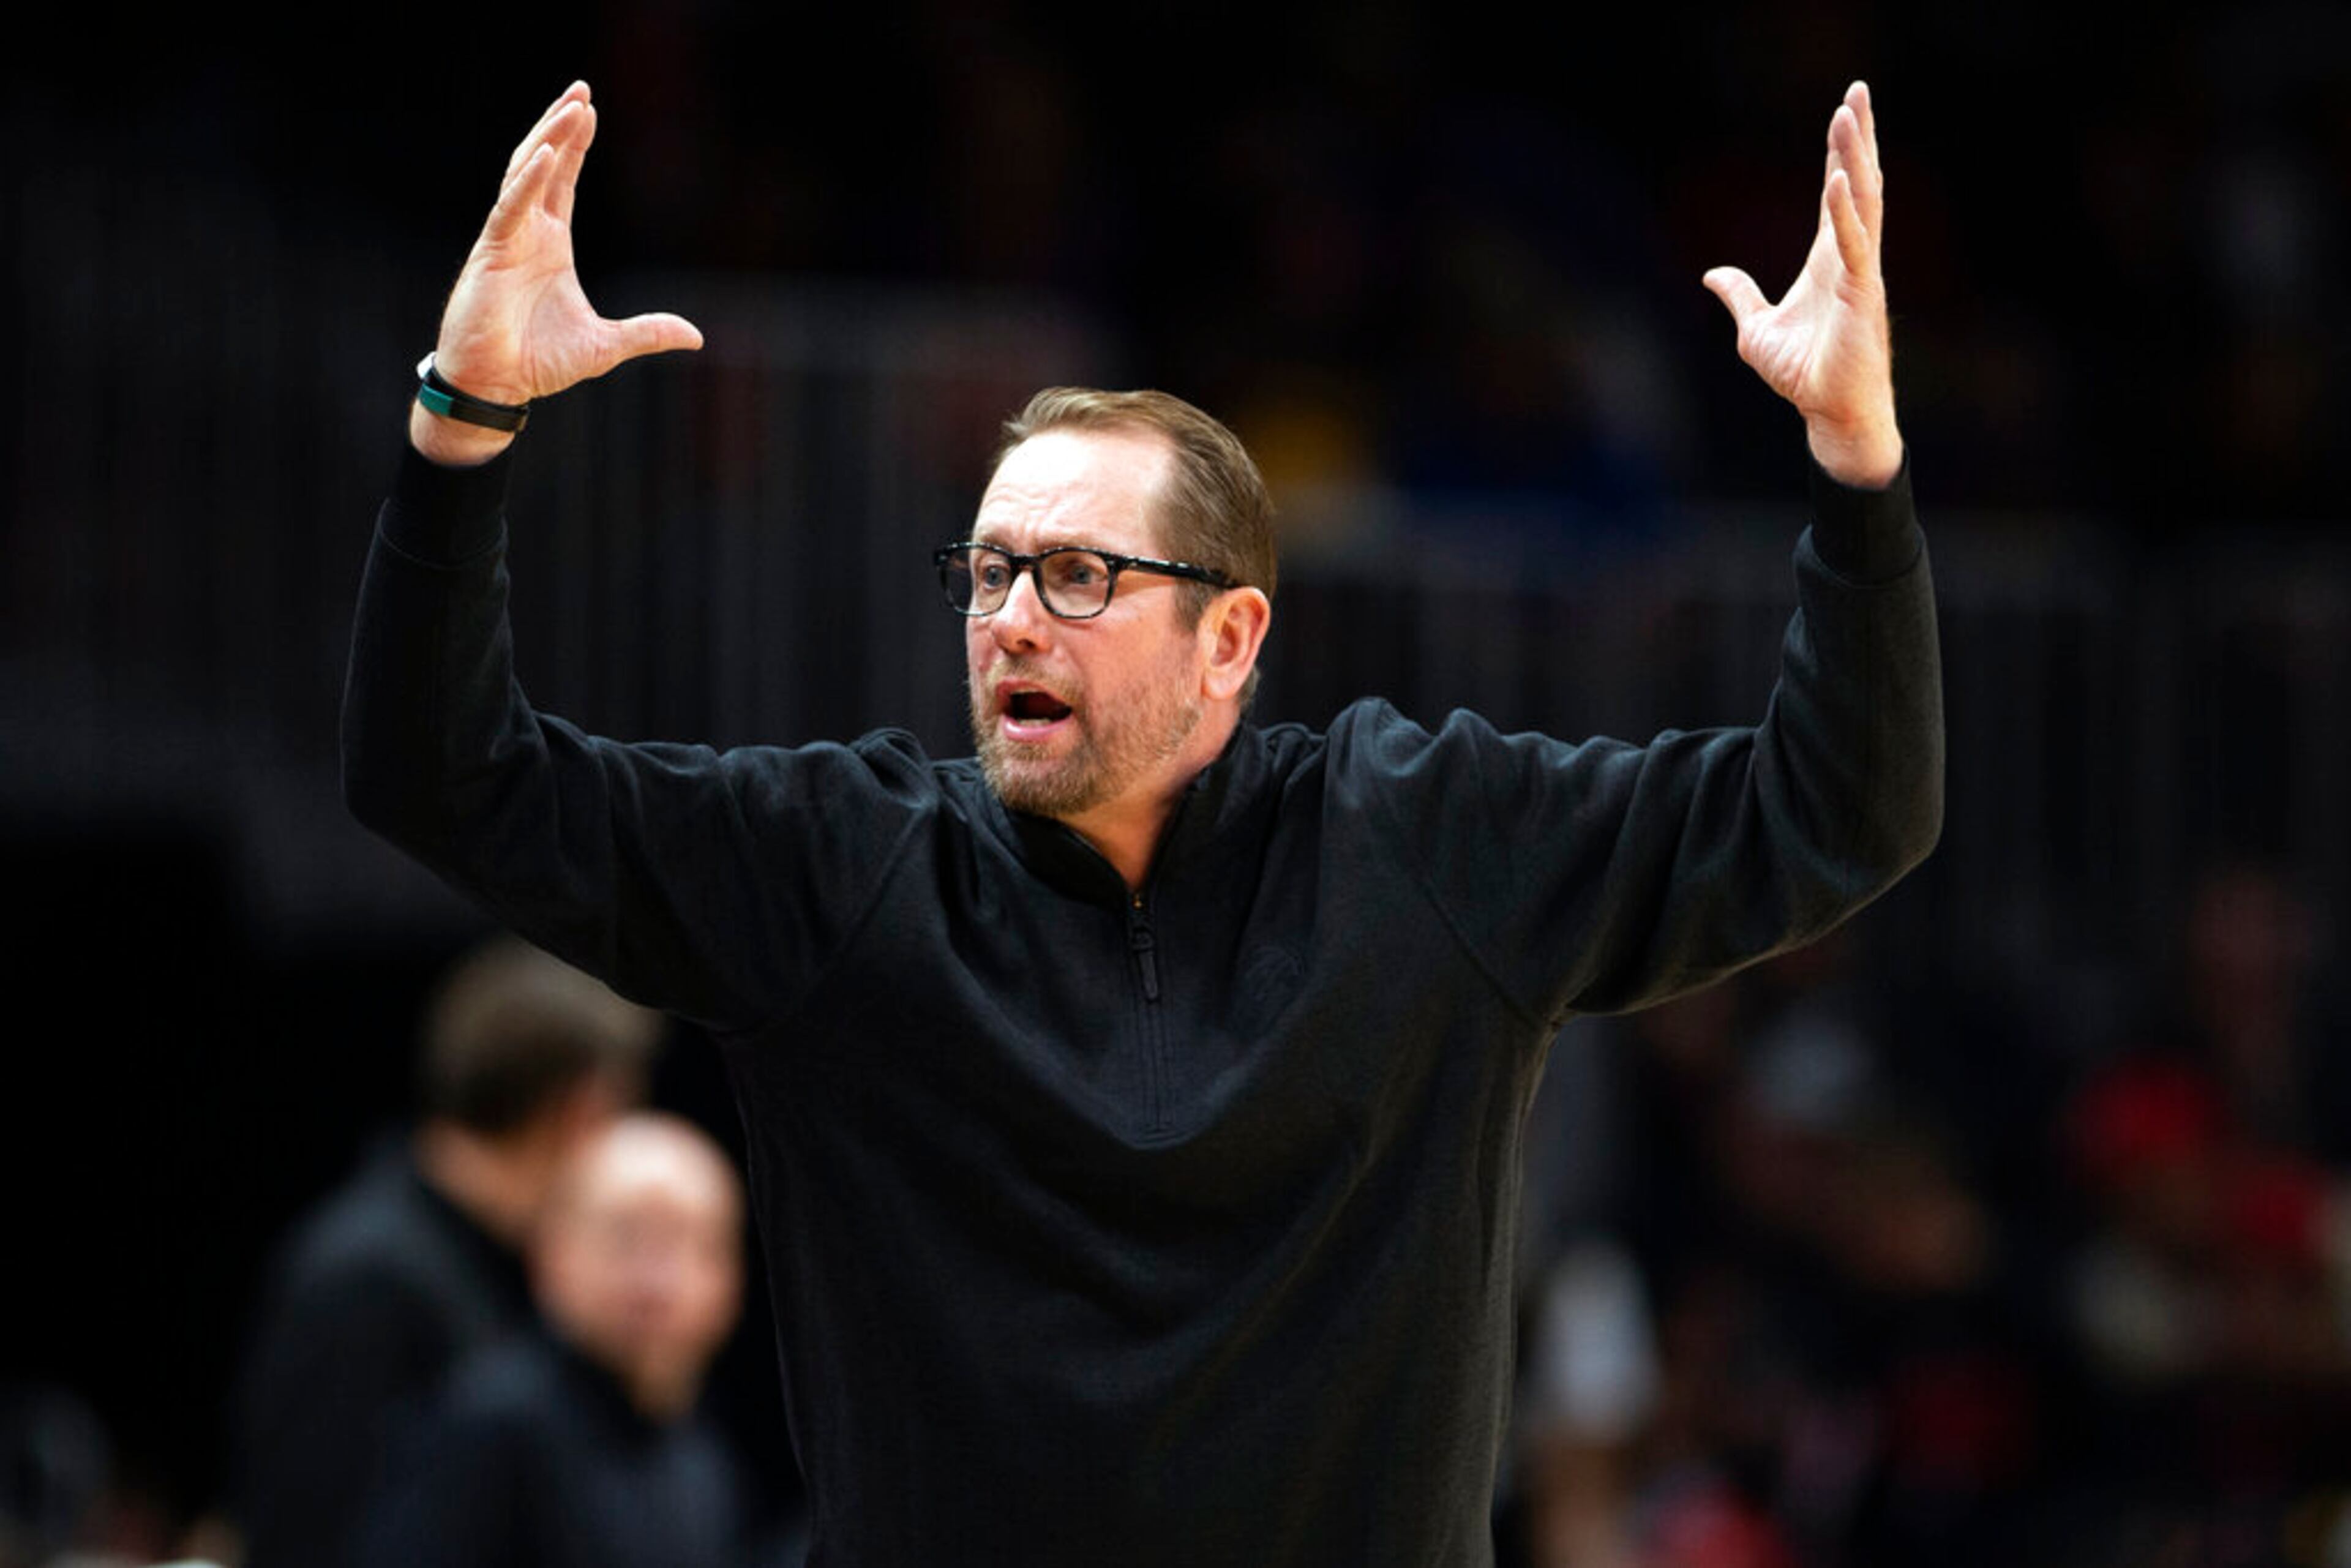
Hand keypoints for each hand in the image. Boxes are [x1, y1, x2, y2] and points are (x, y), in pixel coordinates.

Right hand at [411, 82, 702, 464]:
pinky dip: (528, 181)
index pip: (563, 181)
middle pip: (543, 164)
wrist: (499, 386)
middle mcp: (527, 232)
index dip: (575, 145)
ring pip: (525, 174)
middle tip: (582, 89)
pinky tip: (547, 154)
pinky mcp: (491, 253)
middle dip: (561, 125)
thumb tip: (696, 336)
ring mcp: (507, 238)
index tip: (590, 110)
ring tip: (571, 106)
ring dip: (548, 139)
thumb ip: (648, 333)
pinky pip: (510, 208)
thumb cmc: (539, 362)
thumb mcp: (607, 345)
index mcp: (550, 243)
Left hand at [1702, 81, 1900, 487]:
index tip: (1843, 113)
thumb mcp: (1755, 331)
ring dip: (1856, 157)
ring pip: (1862, 202)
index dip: (1838, 153)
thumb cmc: (1803, 375)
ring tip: (1851, 113)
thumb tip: (1712, 274)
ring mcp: (1862, 273)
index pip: (1835, 193)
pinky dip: (1845, 212)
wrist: (1829, 413)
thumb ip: (1740, 296)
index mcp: (1830, 260)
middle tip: (1858, 90)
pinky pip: (1856, 246)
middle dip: (1858, 137)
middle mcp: (1851, 257)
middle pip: (1857, 183)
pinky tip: (1838, 180)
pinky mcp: (1863, 295)